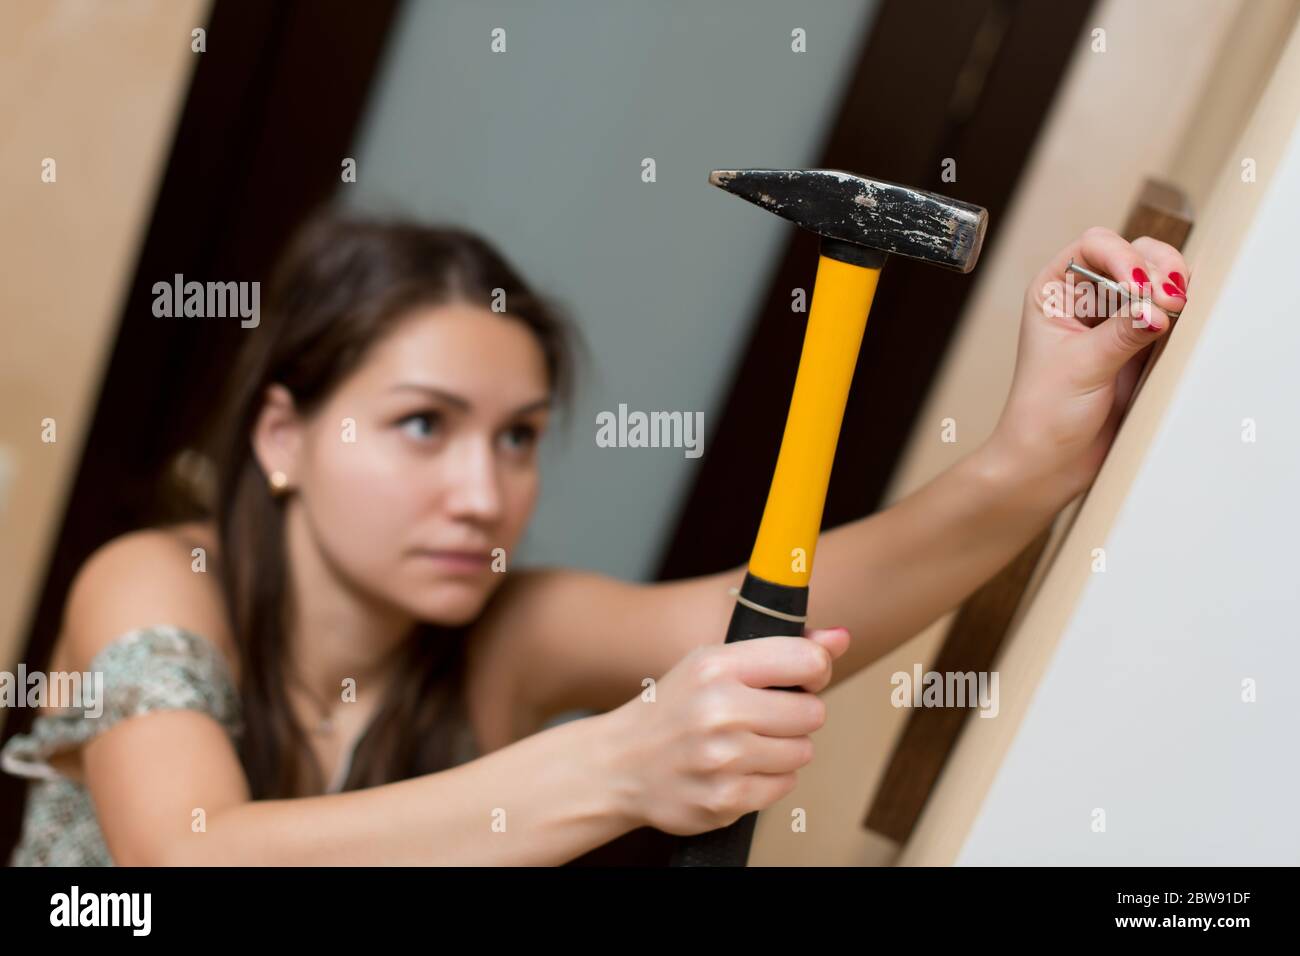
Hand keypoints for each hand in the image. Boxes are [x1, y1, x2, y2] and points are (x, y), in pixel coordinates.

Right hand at [605, 626, 850, 835]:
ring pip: (802, 752)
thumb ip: (782, 649)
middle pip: (813, 712)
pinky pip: (785, 787)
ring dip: (783, 750)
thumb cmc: (674, 708)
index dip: (815, 672)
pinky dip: (768, 780)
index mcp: (717, 666)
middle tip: (762, 717)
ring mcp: (722, 759)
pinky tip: (736, 770)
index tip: (799, 680)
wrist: (618, 765)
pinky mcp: (724, 800)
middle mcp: (719, 710)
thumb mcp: (714, 664)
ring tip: (745, 744)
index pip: (808, 661)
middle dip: (796, 716)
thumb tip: (842, 637)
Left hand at [986, 226, 1189, 505]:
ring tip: (1177, 307)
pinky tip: (1181, 320)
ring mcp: (1113, 318)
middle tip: (1169, 298)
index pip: (1094, 246)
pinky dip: (1180, 309)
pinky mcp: (1138, 342)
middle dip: (1155, 268)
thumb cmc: (1043, 413)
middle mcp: (1083, 297)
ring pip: (1154, 278)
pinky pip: (1167, 311)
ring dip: (1171, 284)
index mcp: (1054, 291)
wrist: (1050, 461)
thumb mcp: (1082, 367)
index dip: (1122, 256)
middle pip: (1131, 253)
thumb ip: (1122, 334)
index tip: (1138, 287)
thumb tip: (1158, 307)